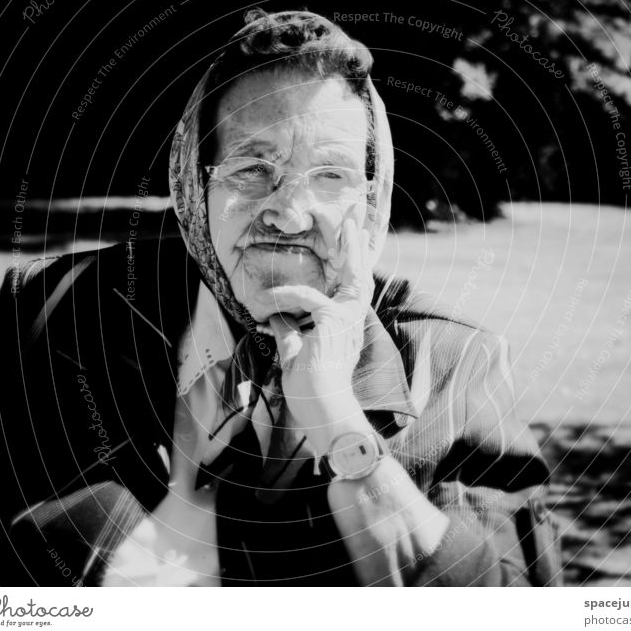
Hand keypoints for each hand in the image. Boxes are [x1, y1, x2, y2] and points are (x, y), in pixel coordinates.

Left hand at [261, 218, 374, 452]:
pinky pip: (308, 297)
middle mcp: (352, 322)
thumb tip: (276, 317)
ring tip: (343, 229)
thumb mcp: (295, 354)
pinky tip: (269, 302)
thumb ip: (289, 333)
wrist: (320, 409)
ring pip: (352, 279)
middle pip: (361, 278)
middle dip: (358, 248)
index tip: (353, 243)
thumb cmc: (311, 390)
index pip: (352, 291)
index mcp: (345, 328)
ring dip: (348, 252)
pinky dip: (287, 296)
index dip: (354, 266)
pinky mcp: (334, 321)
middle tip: (357, 221)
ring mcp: (347, 321)